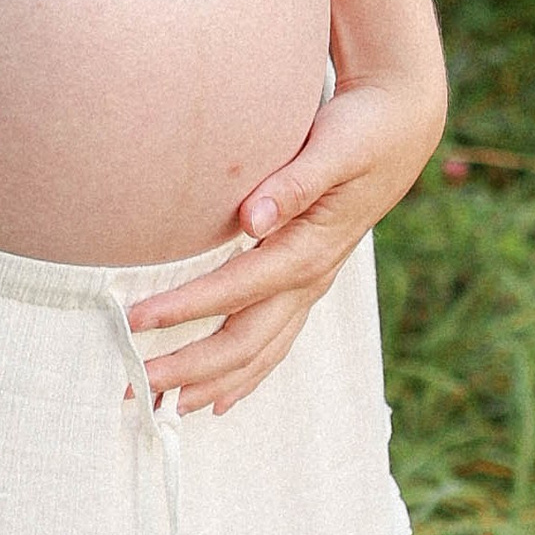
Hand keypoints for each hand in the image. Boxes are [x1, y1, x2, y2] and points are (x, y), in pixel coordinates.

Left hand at [123, 61, 448, 414]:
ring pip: (258, 353)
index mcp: (310, 249)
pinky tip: (217, 399)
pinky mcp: (308, 282)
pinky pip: (273, 344)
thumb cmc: (362, 131)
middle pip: (244, 342)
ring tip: (162, 407)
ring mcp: (312, 286)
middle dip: (188, 367)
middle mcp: (311, 278)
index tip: (135, 320)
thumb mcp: (333, 148)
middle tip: (133, 383)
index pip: (236, 290)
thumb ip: (294, 183)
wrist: (402, 128)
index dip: (184, 307)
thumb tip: (252, 218)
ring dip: (209, 383)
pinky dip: (243, 376)